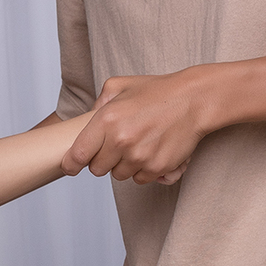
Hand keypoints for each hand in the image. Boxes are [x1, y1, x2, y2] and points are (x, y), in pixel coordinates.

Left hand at [60, 70, 201, 184]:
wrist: (194, 100)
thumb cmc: (158, 92)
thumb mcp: (121, 86)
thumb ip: (98, 103)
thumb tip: (86, 121)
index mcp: (106, 119)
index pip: (77, 155)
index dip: (71, 164)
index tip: (71, 166)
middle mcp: (121, 140)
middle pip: (97, 170)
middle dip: (103, 161)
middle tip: (116, 147)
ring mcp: (139, 156)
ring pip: (119, 175)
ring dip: (124, 165)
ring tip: (138, 145)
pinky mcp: (156, 168)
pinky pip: (140, 179)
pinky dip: (143, 170)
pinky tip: (151, 151)